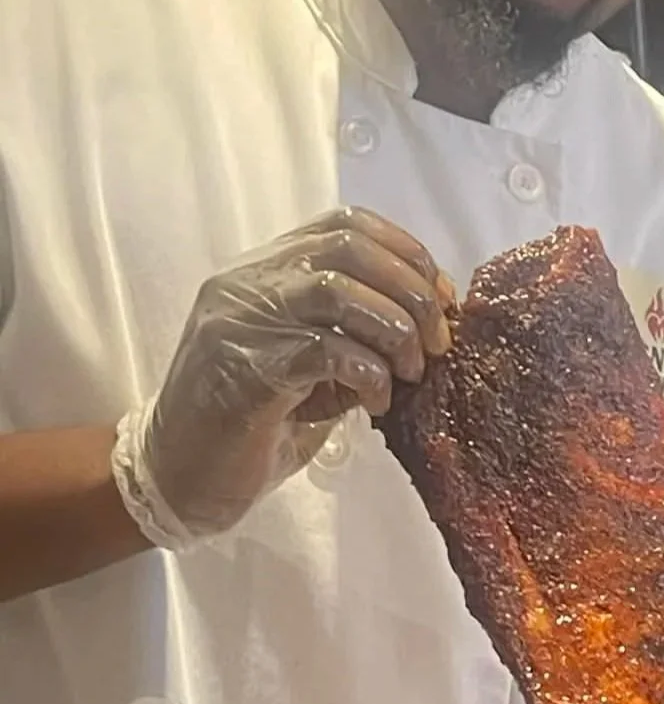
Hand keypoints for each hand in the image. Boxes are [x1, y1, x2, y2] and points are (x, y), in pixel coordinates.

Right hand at [127, 207, 453, 537]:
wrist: (182, 479)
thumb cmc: (258, 421)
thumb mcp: (318, 363)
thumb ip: (360, 328)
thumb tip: (435, 316)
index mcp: (266, 268)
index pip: (347, 225)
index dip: (407, 253)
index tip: (442, 297)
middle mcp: (247, 282)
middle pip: (349, 248)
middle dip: (411, 292)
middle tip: (437, 341)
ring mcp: (239, 321)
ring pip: (337, 290)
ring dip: (394, 330)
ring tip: (410, 372)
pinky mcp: (243, 369)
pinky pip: (324, 350)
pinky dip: (368, 373)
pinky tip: (376, 402)